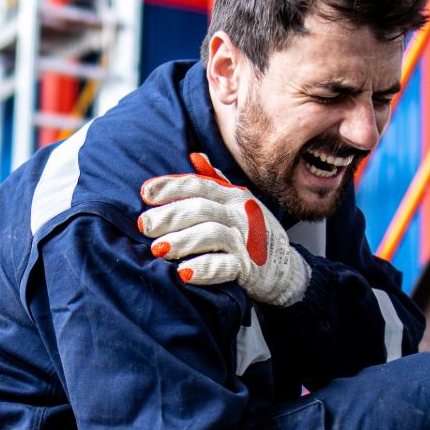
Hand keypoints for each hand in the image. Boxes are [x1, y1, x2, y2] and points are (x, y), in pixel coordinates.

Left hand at [138, 152, 309, 306]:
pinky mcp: (248, 268)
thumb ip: (216, 181)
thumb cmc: (253, 233)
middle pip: (200, 209)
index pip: (198, 185)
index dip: (170, 187)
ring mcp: (245, 241)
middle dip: (169, 216)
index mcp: (233, 196)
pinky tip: (183, 273)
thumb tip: (195, 156)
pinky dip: (203, 268)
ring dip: (181, 241)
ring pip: (210, 234)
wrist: (285, 269)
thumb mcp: (240, 202)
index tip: (145, 194)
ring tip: (158, 250)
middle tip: (145, 226)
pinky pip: (224, 266)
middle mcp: (239, 215)